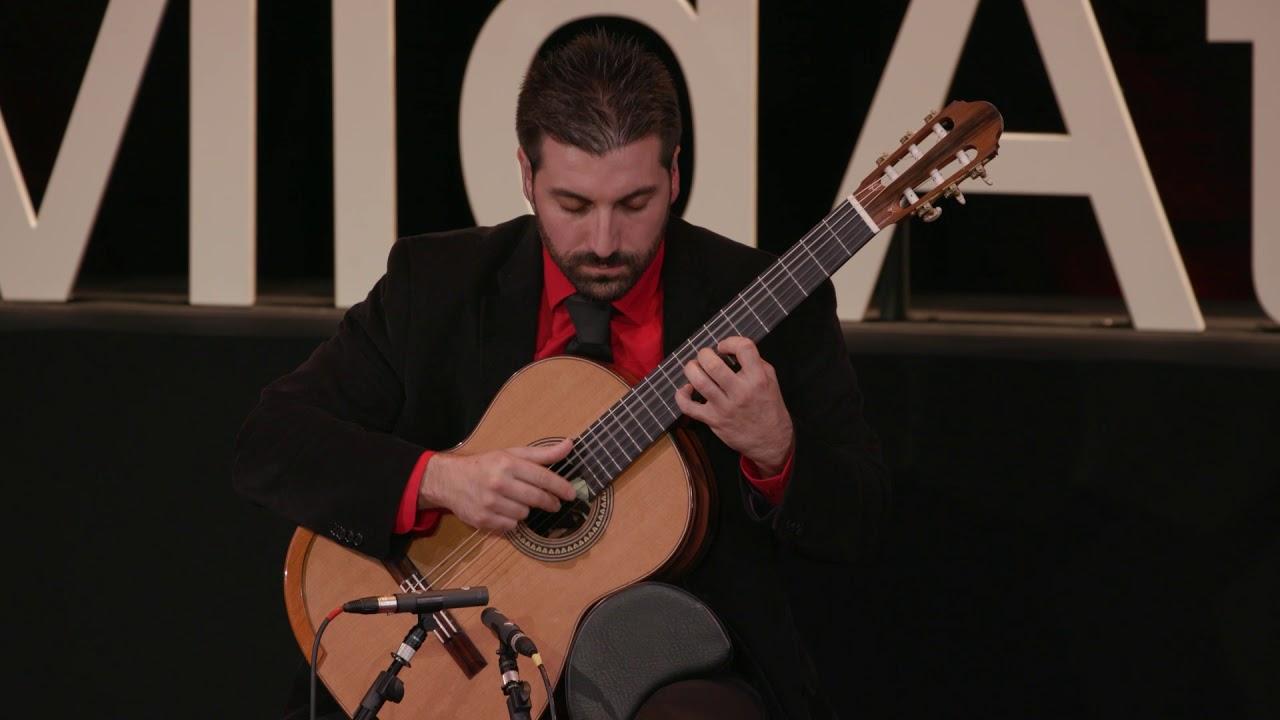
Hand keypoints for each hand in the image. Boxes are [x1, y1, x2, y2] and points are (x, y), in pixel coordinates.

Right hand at [419, 438, 576, 530]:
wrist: (449, 480)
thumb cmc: (485, 465)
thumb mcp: (511, 454)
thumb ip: (542, 454)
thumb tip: (569, 445)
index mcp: (507, 463)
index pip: (542, 478)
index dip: (561, 487)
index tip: (571, 494)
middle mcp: (499, 483)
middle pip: (536, 498)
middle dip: (550, 502)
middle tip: (554, 503)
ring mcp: (490, 503)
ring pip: (524, 514)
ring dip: (525, 510)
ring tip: (517, 501)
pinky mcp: (483, 520)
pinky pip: (511, 526)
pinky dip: (511, 521)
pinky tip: (504, 511)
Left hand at [674, 336, 794, 474]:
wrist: (771, 440)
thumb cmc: (769, 407)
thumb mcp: (770, 380)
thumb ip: (755, 362)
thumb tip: (732, 349)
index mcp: (758, 378)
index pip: (744, 348)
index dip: (730, 341)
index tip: (724, 347)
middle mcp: (741, 391)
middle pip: (713, 364)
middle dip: (704, 354)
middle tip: (706, 357)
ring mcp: (725, 407)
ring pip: (699, 382)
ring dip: (691, 369)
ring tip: (694, 368)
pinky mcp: (714, 420)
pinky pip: (689, 407)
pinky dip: (681, 395)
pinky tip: (686, 389)